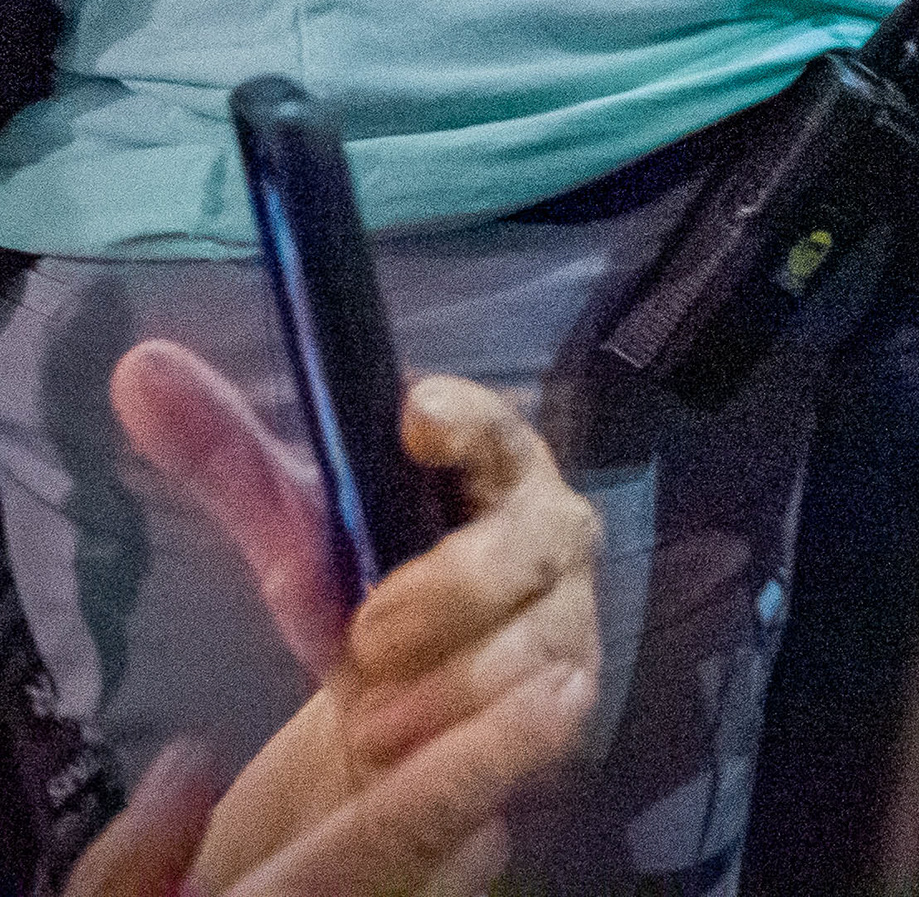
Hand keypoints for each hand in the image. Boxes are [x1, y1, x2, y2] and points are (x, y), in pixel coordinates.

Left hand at [70, 347, 599, 896]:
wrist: (399, 716)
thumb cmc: (364, 594)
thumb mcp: (293, 531)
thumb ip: (228, 456)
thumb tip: (142, 367)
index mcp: (492, 468)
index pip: (495, 428)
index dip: (464, 421)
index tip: (414, 419)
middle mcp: (549, 534)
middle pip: (532, 541)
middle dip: (454, 588)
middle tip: (369, 636)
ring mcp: (566, 621)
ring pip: (529, 646)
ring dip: (443, 689)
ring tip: (372, 725)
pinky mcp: (564, 707)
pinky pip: (530, 725)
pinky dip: (461, 747)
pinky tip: (406, 760)